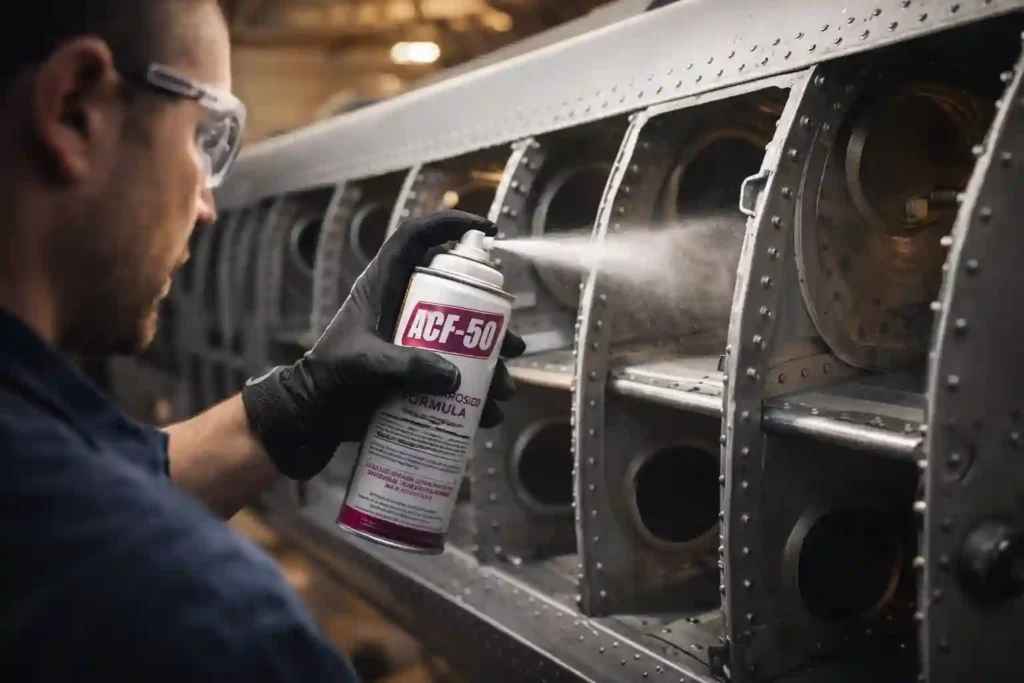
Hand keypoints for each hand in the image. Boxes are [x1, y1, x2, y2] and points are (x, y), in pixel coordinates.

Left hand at [242, 209, 526, 480]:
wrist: (310, 420)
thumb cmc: (326, 381)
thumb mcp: (363, 366)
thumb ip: (404, 366)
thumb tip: (454, 377)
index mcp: (384, 288)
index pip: (417, 239)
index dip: (450, 225)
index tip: (488, 231)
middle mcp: (405, 309)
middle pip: (460, 299)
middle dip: (494, 326)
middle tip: (514, 346)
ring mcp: (415, 342)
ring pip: (467, 344)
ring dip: (493, 367)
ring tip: (505, 390)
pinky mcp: (418, 374)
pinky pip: (457, 379)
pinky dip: (478, 397)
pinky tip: (490, 415)